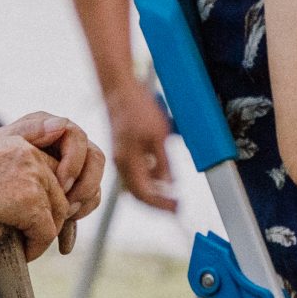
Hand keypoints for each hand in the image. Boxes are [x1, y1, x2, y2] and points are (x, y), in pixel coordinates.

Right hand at [0, 123, 74, 259]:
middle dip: (51, 219)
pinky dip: (36, 247)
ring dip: (43, 235)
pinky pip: (46, 232)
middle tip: (35, 237)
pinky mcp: (27, 200)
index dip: (48, 199)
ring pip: (58, 213)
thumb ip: (7, 175)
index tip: (39, 219)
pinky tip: (21, 252)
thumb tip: (23, 204)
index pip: (52, 171)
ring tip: (26, 246)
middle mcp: (27, 153)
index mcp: (16, 142)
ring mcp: (30, 175)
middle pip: (60, 192)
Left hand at [8, 111, 105, 227]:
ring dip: (85, 199)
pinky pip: (91, 197)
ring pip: (96, 178)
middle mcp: (67, 140)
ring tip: (64, 216)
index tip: (60, 185)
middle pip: (96, 158)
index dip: (74, 163)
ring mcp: (75, 162)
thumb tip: (61, 124)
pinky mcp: (76, 183)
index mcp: (49, 125)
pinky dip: (82, 210)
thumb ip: (28, 131)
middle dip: (84, 184)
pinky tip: (64, 222)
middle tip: (66, 205)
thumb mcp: (1, 143)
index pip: (77, 137)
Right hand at [105, 85, 178, 212]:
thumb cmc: (137, 107)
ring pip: (136, 184)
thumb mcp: (158, 136)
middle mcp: (121, 163)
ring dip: (153, 191)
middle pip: (138, 194)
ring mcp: (120, 157)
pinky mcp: (122, 151)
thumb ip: (163, 163)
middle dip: (158, 202)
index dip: (161, 205)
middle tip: (176, 205)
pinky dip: (148, 179)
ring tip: (172, 191)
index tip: (177, 208)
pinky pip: (134, 173)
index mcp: (128, 161)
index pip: (144, 194)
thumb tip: (169, 184)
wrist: (120, 89)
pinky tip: (160, 174)